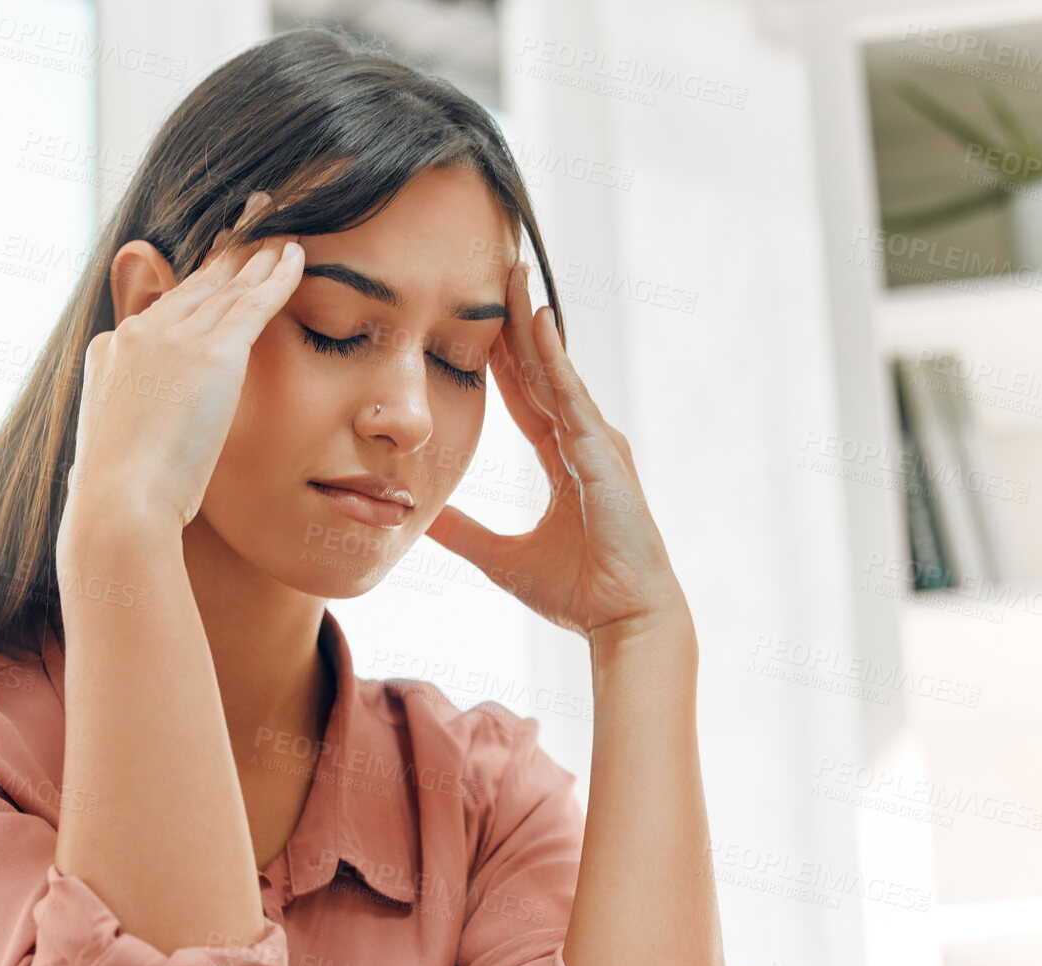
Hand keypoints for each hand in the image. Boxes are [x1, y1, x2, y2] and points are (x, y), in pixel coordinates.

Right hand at [57, 191, 303, 564]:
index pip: (161, 313)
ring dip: (258, 258)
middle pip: (195, 286)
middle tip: (249, 222)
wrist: (120, 503)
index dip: (195, 289)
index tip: (214, 272)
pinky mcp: (212, 353)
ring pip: (227, 287)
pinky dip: (277, 277)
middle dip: (226, 255)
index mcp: (111, 352)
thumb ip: (135, 426)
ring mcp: (174, 338)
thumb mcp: (117, 449)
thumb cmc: (120, 496)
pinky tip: (296, 258)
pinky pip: (253, 303)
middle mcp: (139, 333)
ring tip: (280, 234)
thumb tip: (140, 447)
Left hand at [423, 260, 688, 645]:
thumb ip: (462, 533)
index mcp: (563, 457)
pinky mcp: (603, 454)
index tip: (475, 314)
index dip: (501, 353)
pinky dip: (556, 359)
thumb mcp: (499, 557)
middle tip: (495, 268)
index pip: (525, 392)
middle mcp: (583, 441)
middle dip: (517, 320)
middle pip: (542, 368)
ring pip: (557, 371)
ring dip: (534, 323)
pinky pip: (573, 396)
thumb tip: (418, 519)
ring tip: (513, 276)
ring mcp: (597, 443)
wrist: (623, 620)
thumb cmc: (577, 592)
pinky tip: (538, 323)